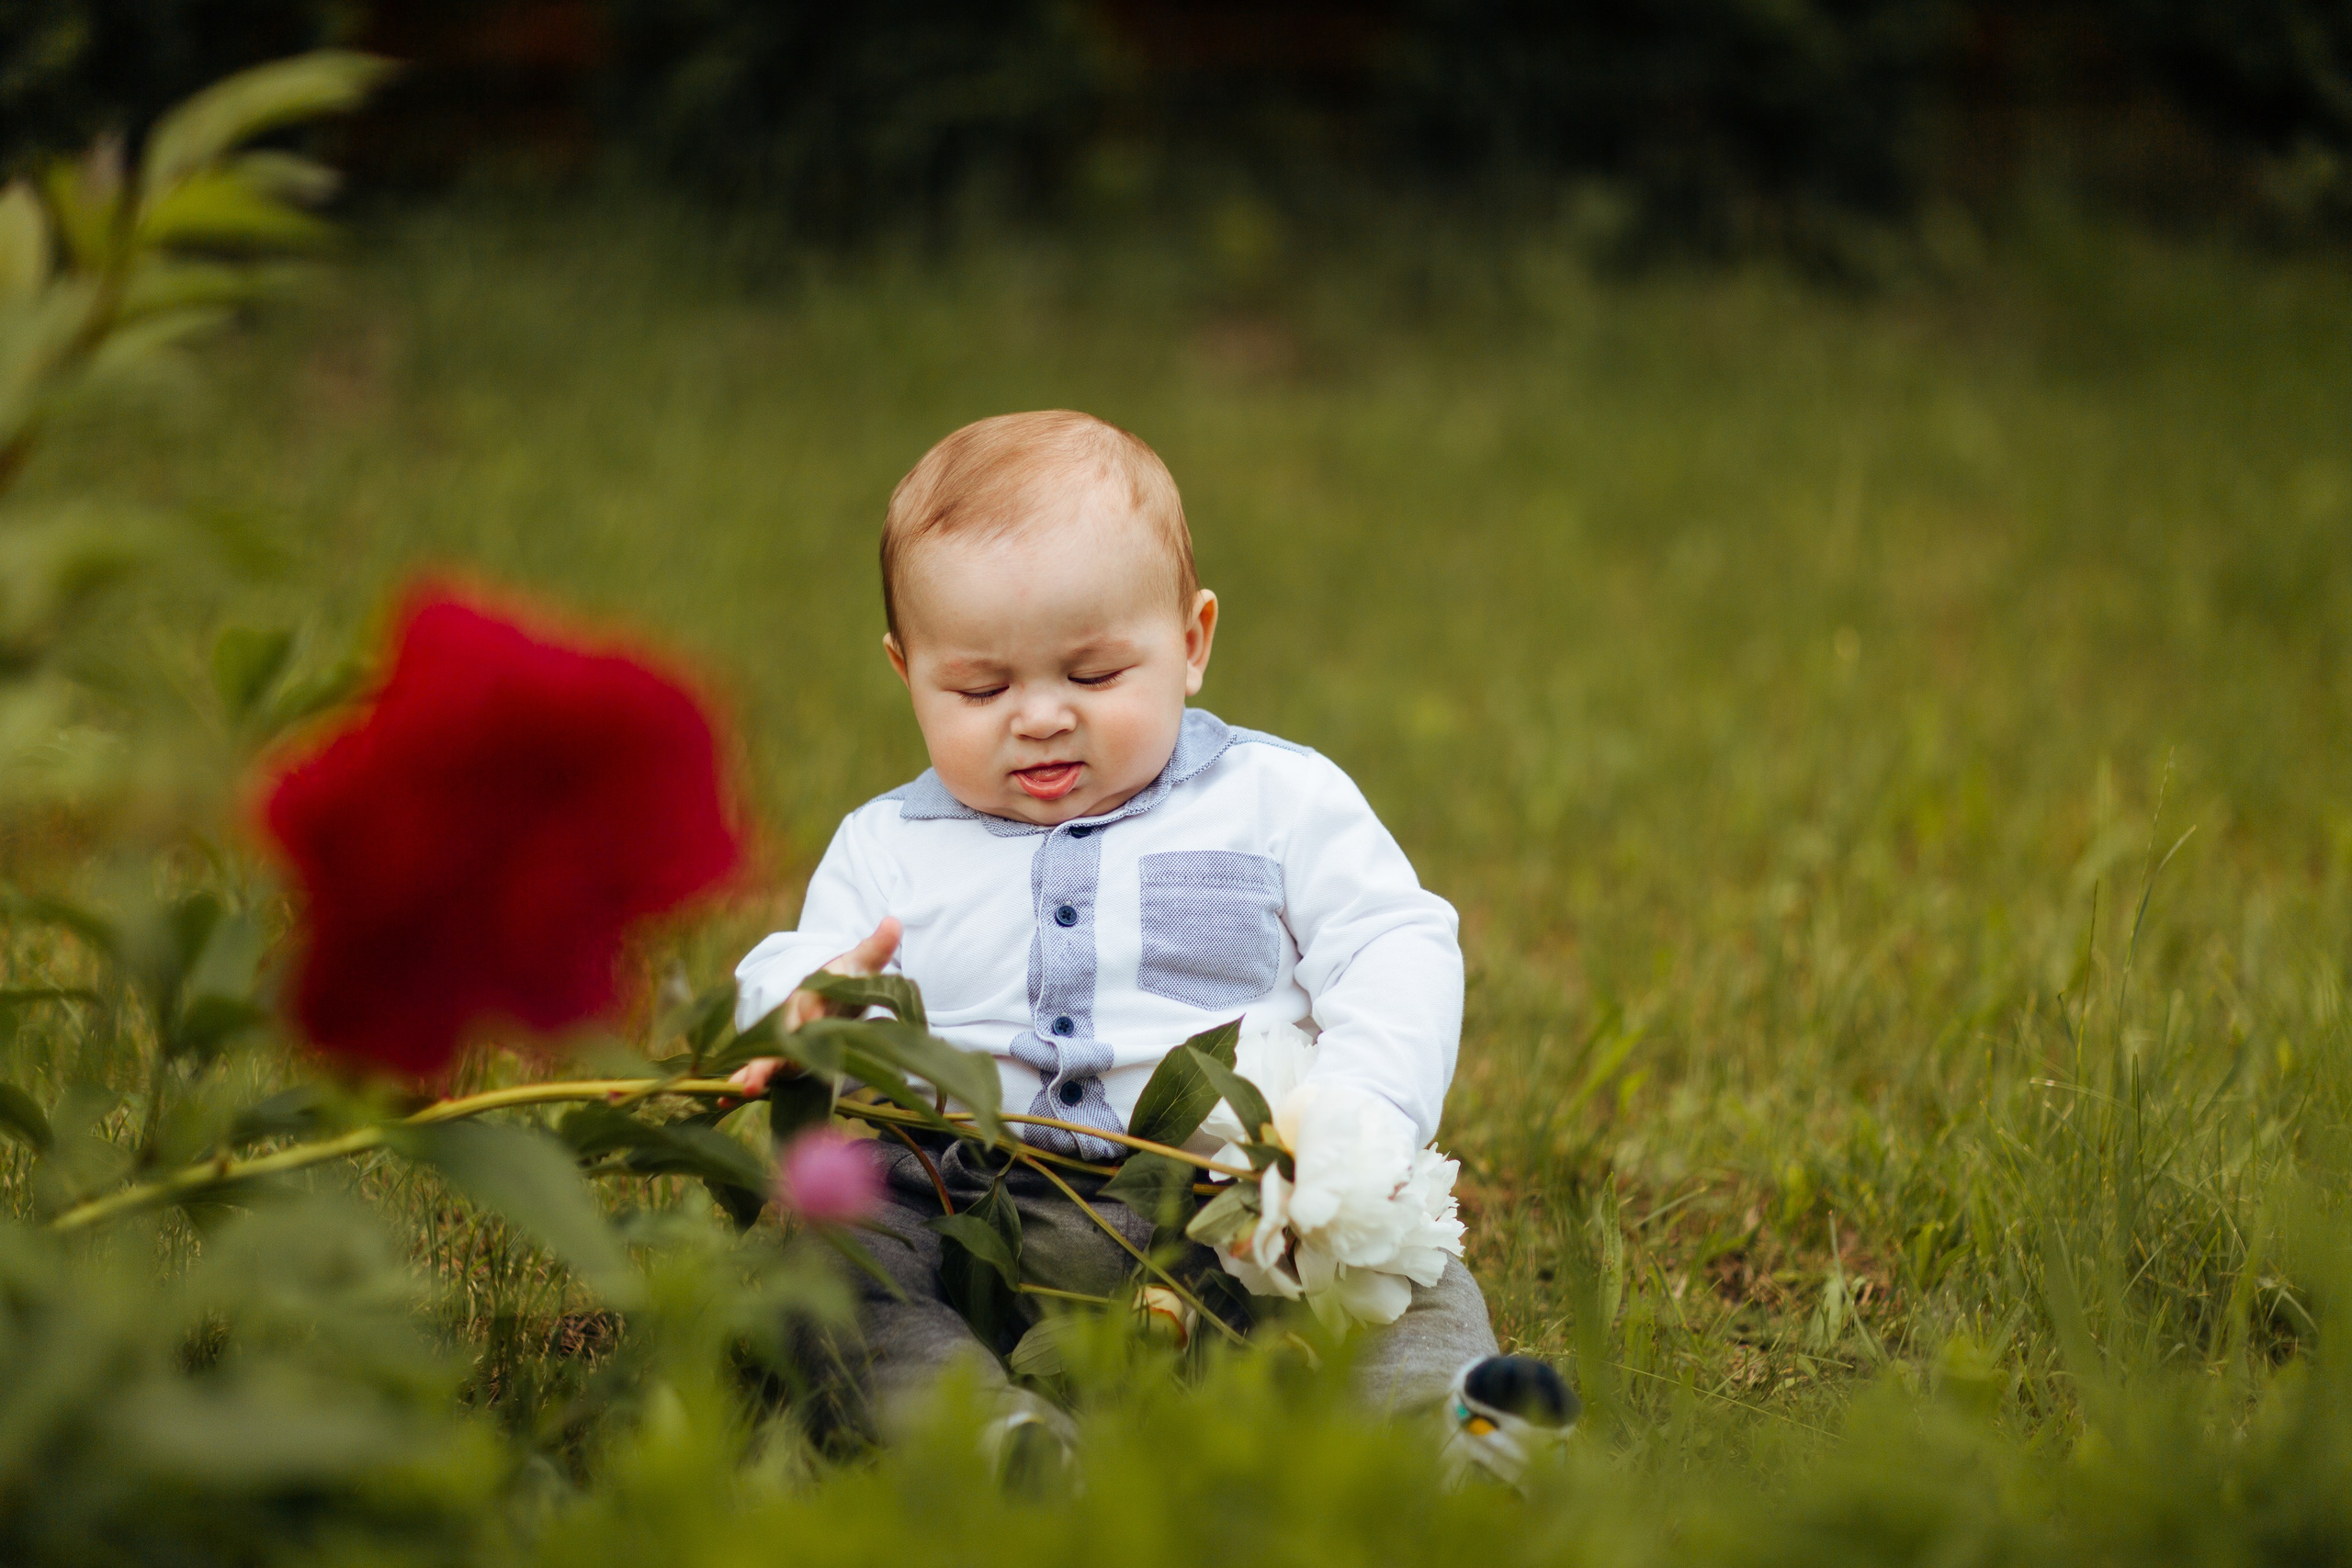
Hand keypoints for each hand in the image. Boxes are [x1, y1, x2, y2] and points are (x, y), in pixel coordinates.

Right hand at [728, 917, 902, 1096]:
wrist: (825, 987)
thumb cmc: (843, 978)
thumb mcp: (860, 964)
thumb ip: (875, 948)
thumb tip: (894, 922)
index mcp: (810, 994)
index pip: (806, 1005)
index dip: (806, 1016)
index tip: (806, 1023)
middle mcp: (791, 1018)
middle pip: (777, 1038)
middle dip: (765, 1060)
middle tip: (752, 1081)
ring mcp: (783, 1039)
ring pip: (763, 1057)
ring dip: (751, 1075)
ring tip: (736, 1092)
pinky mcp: (780, 1057)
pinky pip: (761, 1071)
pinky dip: (744, 1083)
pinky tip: (721, 1102)